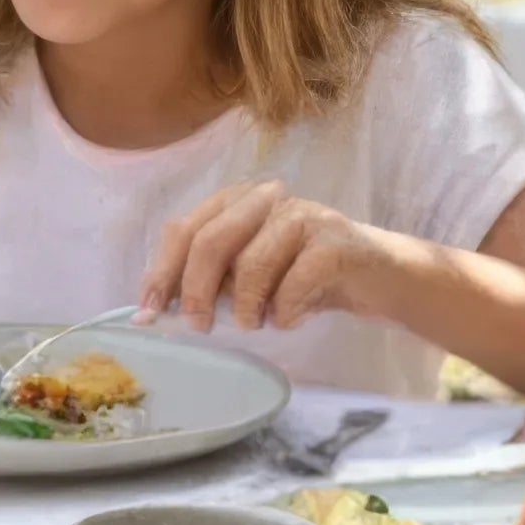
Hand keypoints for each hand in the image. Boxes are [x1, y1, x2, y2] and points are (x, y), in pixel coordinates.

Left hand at [139, 180, 397, 338]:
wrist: (375, 277)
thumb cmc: (301, 277)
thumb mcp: (249, 276)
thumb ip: (210, 280)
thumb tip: (159, 309)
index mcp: (234, 202)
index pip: (184, 230)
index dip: (162, 272)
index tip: (149, 312)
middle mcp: (264, 199)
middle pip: (210, 241)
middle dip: (196, 290)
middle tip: (199, 325)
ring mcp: (301, 215)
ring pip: (252, 264)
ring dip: (248, 307)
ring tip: (256, 323)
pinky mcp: (333, 240)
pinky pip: (294, 283)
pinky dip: (285, 312)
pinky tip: (291, 318)